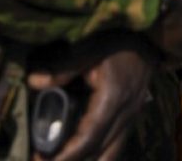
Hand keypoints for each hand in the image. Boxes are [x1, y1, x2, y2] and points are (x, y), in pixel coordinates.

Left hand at [28, 32, 156, 160]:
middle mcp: (125, 114)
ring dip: (88, 160)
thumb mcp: (89, 48)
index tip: (40, 159)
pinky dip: (97, 152)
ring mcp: (132, 116)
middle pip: (100, 154)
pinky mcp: (133, 115)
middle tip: (43, 160)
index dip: (65, 156)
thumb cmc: (118, 38)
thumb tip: (33, 82)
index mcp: (113, 99)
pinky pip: (116, 144)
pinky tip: (81, 149)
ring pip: (111, 154)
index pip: (88, 139)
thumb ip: (63, 68)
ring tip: (61, 158)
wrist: (149, 33)